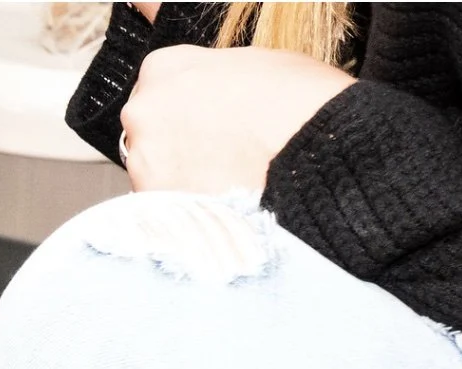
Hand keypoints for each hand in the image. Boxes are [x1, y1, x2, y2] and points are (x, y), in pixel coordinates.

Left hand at [120, 44, 352, 193]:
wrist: (316, 158)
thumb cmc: (299, 106)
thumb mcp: (260, 64)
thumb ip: (219, 78)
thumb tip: (217, 94)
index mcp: (165, 68)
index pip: (159, 87)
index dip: (188, 107)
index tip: (205, 123)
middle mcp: (144, 113)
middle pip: (150, 132)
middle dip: (178, 144)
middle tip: (217, 157)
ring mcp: (145, 163)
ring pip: (153, 174)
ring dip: (181, 180)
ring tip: (223, 186)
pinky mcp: (155, 208)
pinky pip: (164, 211)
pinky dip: (186, 212)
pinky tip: (219, 208)